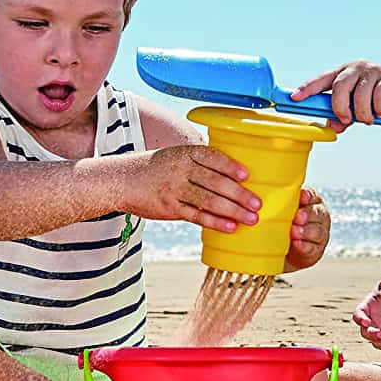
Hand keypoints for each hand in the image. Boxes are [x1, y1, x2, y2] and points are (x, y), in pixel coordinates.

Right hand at [131, 146, 261, 231]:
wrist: (123, 181)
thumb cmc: (157, 169)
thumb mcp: (176, 156)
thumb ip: (200, 164)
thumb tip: (233, 177)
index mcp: (185, 153)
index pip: (212, 157)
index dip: (230, 166)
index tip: (247, 175)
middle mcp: (180, 170)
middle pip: (214, 181)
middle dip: (239, 194)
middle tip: (257, 203)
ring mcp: (174, 189)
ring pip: (208, 200)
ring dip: (233, 210)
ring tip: (251, 218)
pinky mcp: (170, 208)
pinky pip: (196, 216)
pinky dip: (215, 222)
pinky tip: (230, 227)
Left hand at [284, 187, 329, 270]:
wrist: (280, 251)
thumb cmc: (279, 225)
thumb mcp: (279, 211)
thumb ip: (278, 203)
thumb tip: (261, 197)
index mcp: (310, 202)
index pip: (311, 196)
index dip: (307, 196)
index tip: (302, 197)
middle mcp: (318, 216)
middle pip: (317, 213)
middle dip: (307, 214)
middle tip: (297, 217)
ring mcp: (320, 233)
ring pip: (318, 231)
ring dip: (306, 231)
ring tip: (295, 232)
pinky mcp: (316, 250)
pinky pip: (313, 247)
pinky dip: (304, 246)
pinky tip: (297, 244)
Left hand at [290, 61, 380, 129]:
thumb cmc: (376, 100)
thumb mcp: (355, 109)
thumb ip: (342, 117)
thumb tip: (333, 126)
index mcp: (343, 73)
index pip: (322, 80)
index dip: (307, 88)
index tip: (294, 98)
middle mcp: (356, 68)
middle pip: (339, 86)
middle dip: (340, 107)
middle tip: (345, 119)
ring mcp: (373, 71)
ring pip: (360, 96)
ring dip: (362, 114)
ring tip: (368, 118)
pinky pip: (379, 98)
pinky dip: (379, 110)